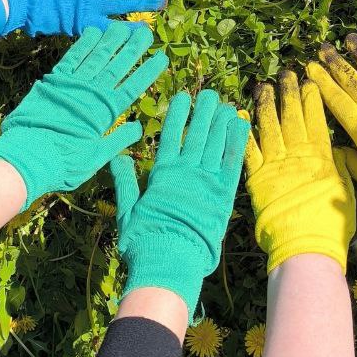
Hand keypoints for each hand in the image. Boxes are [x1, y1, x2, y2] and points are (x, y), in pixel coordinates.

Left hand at [0, 21, 166, 207]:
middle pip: (118, 65)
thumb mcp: (97, 157)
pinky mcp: (55, 81)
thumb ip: (118, 140)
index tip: (161, 57)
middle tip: (146, 31)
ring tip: (124, 25)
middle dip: (133, 48)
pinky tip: (94, 31)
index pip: (132, 86)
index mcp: (105, 113)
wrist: (28, 157)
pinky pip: (73, 57)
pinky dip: (84, 43)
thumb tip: (138, 127)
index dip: (148, 71)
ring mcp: (73, 85)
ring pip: (98, 56)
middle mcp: (92, 94)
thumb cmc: (64, 163)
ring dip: (112, 40)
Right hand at [110, 88, 248, 318]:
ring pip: (215, 143)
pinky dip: (236, 143)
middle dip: (203, 112)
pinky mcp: (223, 195)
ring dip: (220, 122)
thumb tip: (117, 157)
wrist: (169, 262)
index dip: (178, 115)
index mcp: (163, 174)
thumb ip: (125, 183)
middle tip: (210, 94)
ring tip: (225, 104)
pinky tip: (240, 127)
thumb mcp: (127, 212)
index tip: (182, 96)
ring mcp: (206, 182)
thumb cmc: (144, 241)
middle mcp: (186, 172)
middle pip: (197, 134)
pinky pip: (232, 162)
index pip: (171, 136)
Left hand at [245, 72, 354, 273]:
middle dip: (289, 92)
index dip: (311, 98)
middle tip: (285, 73)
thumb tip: (336, 152)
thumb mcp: (344, 191)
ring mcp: (275, 164)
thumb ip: (339, 168)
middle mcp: (297, 154)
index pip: (316, 118)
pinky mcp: (257, 178)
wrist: (305, 249)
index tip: (308, 80)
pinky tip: (238, 115)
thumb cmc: (331, 226)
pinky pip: (248, 149)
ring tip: (262, 86)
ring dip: (265, 104)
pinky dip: (242, 132)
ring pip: (269, 126)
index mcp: (321, 156)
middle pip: (292, 116)